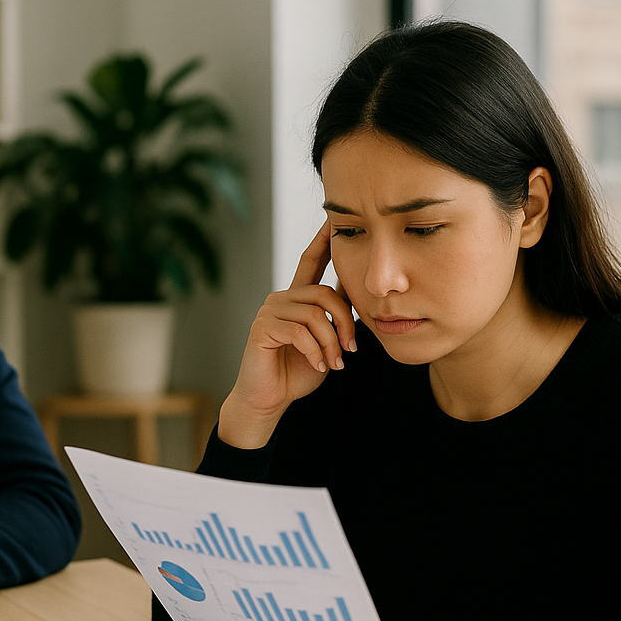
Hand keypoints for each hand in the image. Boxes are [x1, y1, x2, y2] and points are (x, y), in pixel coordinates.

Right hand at [219, 221, 355, 447]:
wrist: (269, 399)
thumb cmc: (298, 372)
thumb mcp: (327, 341)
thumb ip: (337, 318)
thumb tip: (359, 294)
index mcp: (296, 299)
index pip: (310, 262)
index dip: (323, 241)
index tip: (334, 220)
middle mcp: (280, 299)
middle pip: (324, 293)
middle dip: (345, 322)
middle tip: (351, 349)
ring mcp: (269, 311)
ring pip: (314, 315)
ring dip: (331, 343)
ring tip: (334, 363)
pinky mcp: (261, 328)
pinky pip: (299, 332)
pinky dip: (315, 352)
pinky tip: (318, 366)